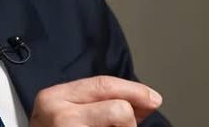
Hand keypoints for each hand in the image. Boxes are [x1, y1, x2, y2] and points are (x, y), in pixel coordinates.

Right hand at [30, 75, 162, 125]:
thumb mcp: (70, 114)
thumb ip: (103, 104)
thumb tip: (146, 100)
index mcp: (54, 97)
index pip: (103, 85)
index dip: (134, 90)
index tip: (154, 98)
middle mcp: (58, 114)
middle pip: (118, 109)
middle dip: (128, 122)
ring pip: (120, 125)